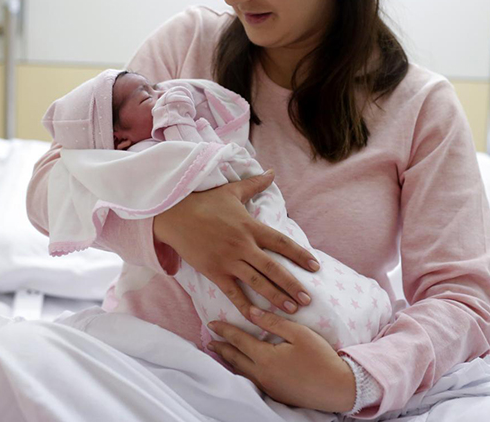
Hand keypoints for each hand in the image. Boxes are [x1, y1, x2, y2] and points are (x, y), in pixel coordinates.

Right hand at [153, 170, 320, 321]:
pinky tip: (257, 317)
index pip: (281, 242)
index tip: (315, 266)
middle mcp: (243, 245)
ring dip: (275, 297)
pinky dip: (244, 305)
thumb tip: (272, 172)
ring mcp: (228, 260)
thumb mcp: (232, 191)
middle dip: (292, 284)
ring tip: (292, 309)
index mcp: (250, 227)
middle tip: (308, 299)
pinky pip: (232, 292)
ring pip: (257, 282)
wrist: (174, 214)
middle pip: (273, 268)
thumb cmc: (204, 202)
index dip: (300, 254)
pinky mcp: (214, 272)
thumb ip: (255, 184)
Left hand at [207, 306, 355, 412]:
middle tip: (209, 340)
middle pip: (234, 358)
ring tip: (219, 352)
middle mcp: (261, 374)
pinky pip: (250, 380)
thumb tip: (251, 312)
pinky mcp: (275, 393)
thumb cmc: (320, 357)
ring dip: (228, 360)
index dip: (224, 330)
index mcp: (265, 357)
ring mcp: (268, 387)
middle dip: (220, 347)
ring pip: (240, 371)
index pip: (238, 340)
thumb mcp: (298, 333)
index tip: (211, 323)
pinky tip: (241, 367)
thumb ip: (272, 322)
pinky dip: (240, 370)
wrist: (337, 388)